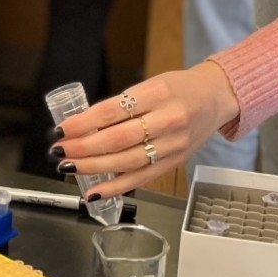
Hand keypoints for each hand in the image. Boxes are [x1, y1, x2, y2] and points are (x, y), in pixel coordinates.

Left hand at [49, 63, 241, 199]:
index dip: (84, 122)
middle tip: (60, 151)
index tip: (62, 129)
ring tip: (69, 167)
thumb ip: (121, 106)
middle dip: (84, 148)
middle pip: (119, 139)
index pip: (114, 111)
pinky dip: (115, 187)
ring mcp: (173, 144)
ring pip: (128, 161)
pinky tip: (94, 191)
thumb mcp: (151, 85)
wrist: (217, 98)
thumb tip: (82, 126)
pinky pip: (141, 178)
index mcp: (158, 93)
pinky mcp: (175, 162)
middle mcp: (168, 119)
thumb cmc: (180, 89)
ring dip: (94, 168)